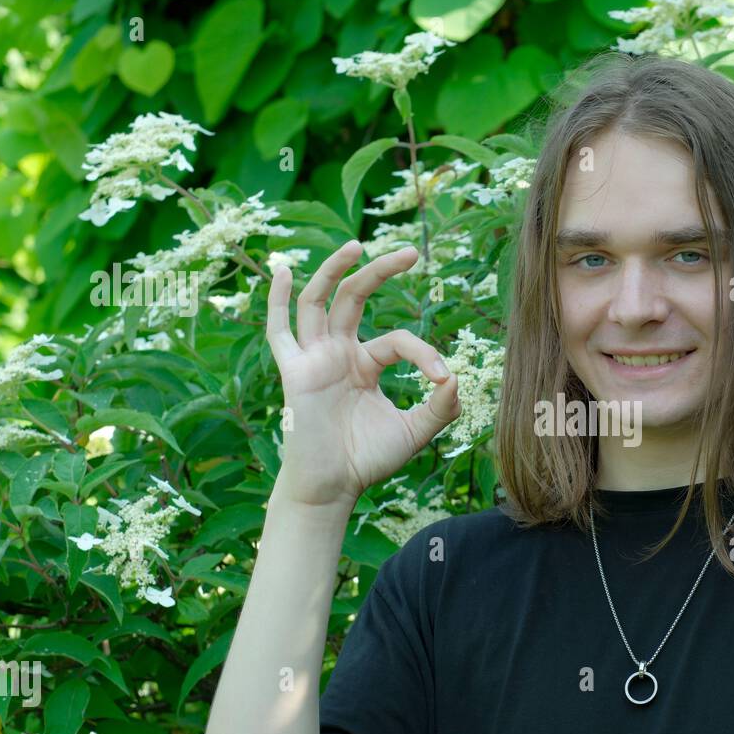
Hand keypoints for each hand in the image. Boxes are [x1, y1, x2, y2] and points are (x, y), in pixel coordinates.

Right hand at [264, 240, 459, 511]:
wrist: (333, 489)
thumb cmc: (368, 460)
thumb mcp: (414, 431)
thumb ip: (440, 407)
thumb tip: (456, 377)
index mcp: (365, 365)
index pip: (398, 340)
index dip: (424, 353)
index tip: (442, 378)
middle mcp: (339, 354)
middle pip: (356, 298)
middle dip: (381, 272)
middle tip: (410, 252)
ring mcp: (315, 359)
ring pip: (319, 302)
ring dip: (334, 271)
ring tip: (356, 245)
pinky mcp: (295, 372)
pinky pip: (279, 331)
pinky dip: (278, 300)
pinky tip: (283, 271)